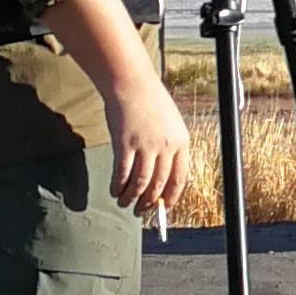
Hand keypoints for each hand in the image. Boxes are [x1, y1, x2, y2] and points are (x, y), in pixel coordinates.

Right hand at [104, 67, 192, 214]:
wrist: (131, 84)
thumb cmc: (150, 102)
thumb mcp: (171, 123)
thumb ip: (170, 146)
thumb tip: (162, 175)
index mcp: (181, 141)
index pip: (180, 178)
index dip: (171, 197)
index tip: (164, 206)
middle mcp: (166, 146)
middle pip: (159, 184)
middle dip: (150, 202)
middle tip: (142, 211)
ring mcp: (146, 145)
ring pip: (141, 183)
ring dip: (132, 197)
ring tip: (125, 203)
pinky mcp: (125, 143)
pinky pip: (123, 173)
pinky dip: (118, 186)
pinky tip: (114, 191)